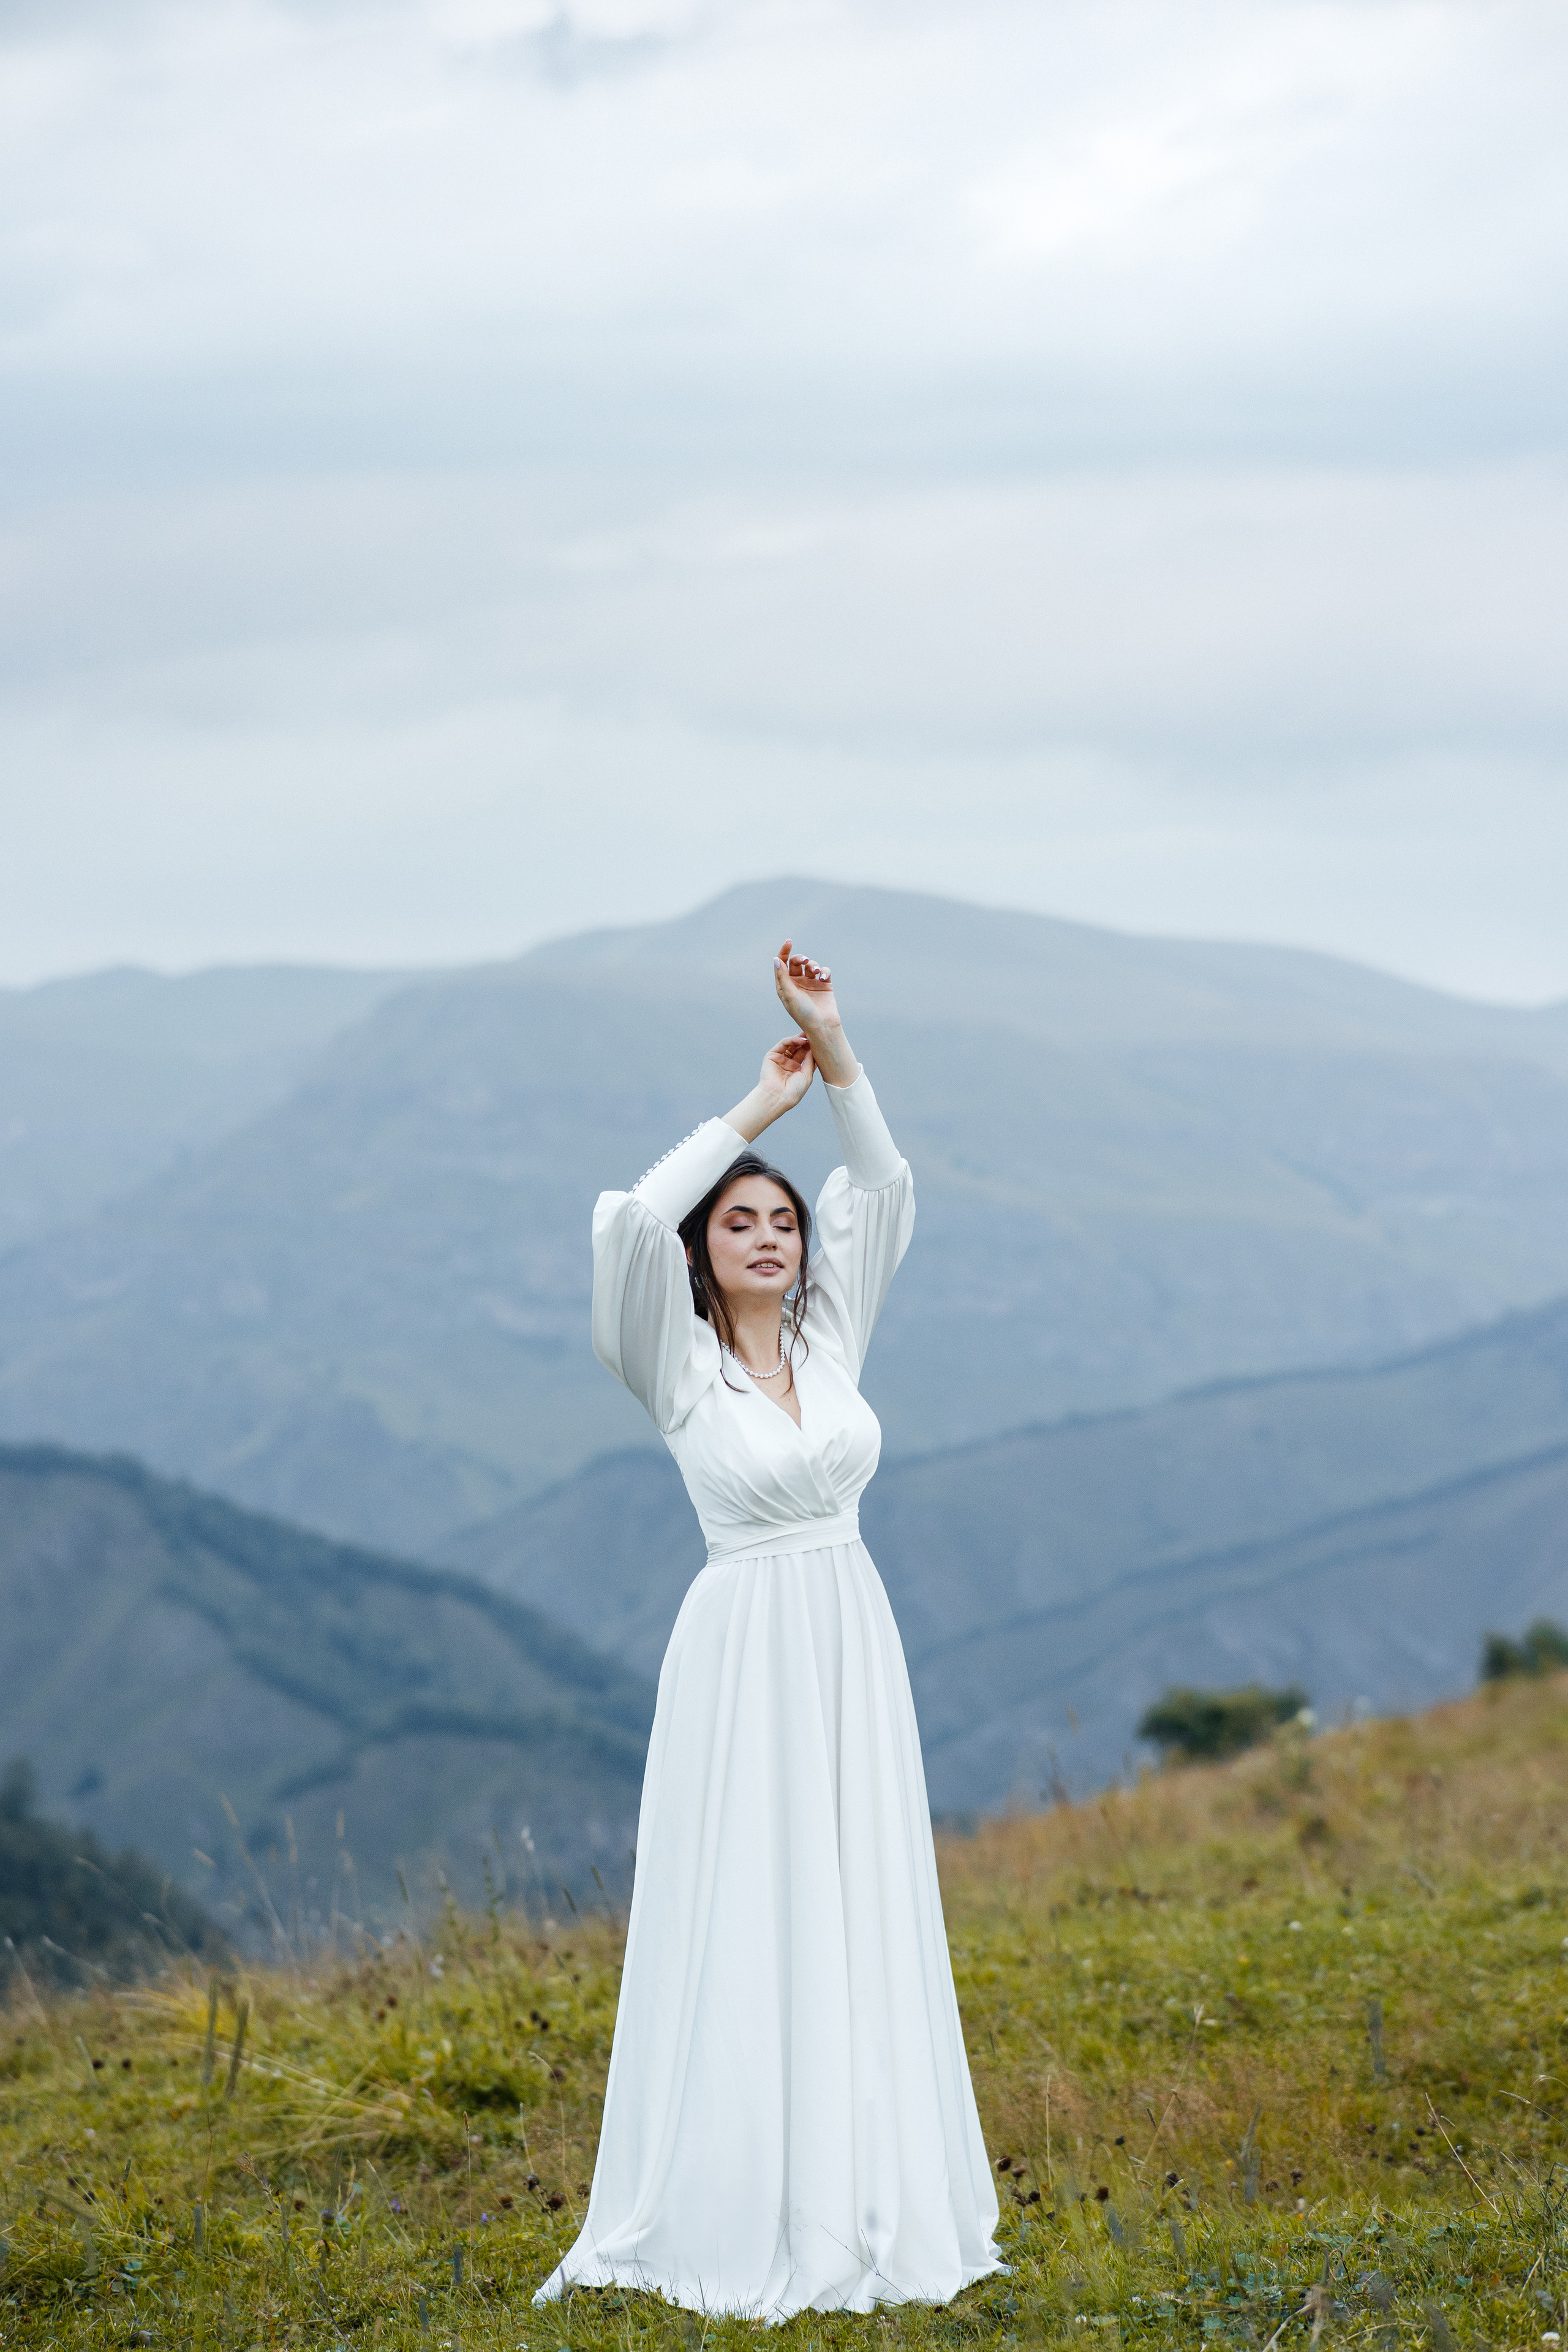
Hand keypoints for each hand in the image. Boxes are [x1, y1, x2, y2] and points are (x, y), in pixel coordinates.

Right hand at [757, 1032, 815, 1116]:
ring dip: (800, 1039)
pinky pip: (783, 1044)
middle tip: (815, 1034)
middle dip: (806, 1041)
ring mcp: (780, 1059)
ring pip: (791, 1045)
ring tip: (808, 1036)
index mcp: (797, 1071)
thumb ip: (810, 1061)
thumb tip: (814, 1049)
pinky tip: (800, 1040)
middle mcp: (788, 1064)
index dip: (812, 1049)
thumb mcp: (807, 1076)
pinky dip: (791, 1040)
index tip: (821, 1042)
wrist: (778, 1097)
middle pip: (799, 1049)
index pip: (805, 1056)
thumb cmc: (793, 1091)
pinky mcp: (772, 1056)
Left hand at [773, 939, 858, 1087]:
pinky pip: (824, 970)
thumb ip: (782, 976)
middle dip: (800, 958)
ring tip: (816, 973)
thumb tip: (776, 959)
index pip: (782, 964)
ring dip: (813, 965)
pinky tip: (823, 977)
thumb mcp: (789, 994)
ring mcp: (811, 983)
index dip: (784, 952)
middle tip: (805, 961)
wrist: (822, 1025)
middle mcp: (797, 983)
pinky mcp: (824, 984)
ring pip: (811, 965)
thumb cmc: (802, 1013)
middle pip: (797, 962)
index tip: (789, 942)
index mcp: (785, 985)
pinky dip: (824, 970)